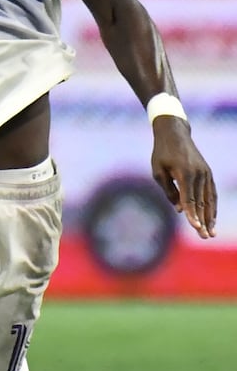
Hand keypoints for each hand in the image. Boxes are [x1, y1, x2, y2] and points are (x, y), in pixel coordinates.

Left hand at [151, 117, 216, 238]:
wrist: (174, 133)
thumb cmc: (161, 153)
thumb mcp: (158, 170)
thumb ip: (169, 190)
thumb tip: (180, 209)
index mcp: (184, 173)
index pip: (189, 198)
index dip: (192, 213)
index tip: (194, 227)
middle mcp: (198, 173)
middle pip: (201, 201)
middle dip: (202, 220)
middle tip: (204, 236)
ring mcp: (205, 172)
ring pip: (209, 198)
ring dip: (210, 216)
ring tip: (210, 232)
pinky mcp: (207, 172)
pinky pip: (211, 192)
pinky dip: (212, 206)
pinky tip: (211, 217)